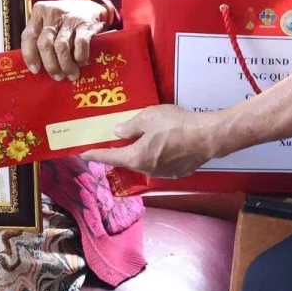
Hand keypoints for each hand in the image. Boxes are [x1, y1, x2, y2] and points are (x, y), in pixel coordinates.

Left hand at [20, 0, 108, 80]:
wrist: (91, 6)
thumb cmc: (65, 19)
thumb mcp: (50, 20)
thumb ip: (41, 36)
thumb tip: (37, 65)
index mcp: (39, 12)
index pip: (28, 35)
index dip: (30, 55)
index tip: (35, 70)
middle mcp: (53, 13)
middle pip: (45, 44)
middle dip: (50, 65)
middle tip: (57, 76)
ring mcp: (70, 18)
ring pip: (61, 47)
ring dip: (65, 65)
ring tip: (70, 74)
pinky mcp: (85, 24)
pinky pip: (80, 44)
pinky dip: (79, 57)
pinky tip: (80, 62)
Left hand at [83, 104, 222, 178]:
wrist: (208, 136)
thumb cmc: (176, 125)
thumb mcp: (148, 117)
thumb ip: (130, 126)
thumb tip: (118, 132)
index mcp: (137, 157)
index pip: (110, 157)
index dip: (95, 154)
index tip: (83, 154)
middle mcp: (148, 169)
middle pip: (128, 160)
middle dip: (121, 151)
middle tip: (115, 140)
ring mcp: (164, 173)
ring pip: (145, 162)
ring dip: (141, 152)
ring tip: (144, 138)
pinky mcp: (178, 171)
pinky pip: (161, 163)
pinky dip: (157, 154)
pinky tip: (163, 143)